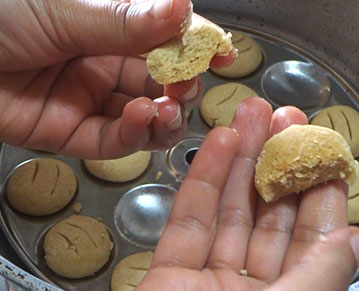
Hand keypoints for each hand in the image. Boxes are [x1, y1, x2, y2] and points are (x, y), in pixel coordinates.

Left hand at [0, 0, 233, 158]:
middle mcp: (106, 64)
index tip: (223, 53)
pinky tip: (141, 118)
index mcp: (110, 28)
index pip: (166, 39)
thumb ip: (126, 20)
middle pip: (162, 83)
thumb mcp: (65, 9)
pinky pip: (114, 140)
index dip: (197, 46)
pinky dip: (134, 133)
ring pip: (146, 117)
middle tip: (185, 86)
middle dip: (182, 88)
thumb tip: (183, 8)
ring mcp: (92, 100)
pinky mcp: (73, 133)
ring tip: (167, 110)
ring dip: (166, 117)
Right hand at [136, 98, 358, 290]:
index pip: (312, 240)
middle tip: (283, 118)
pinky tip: (218, 144)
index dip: (318, 191)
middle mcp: (253, 290)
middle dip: (275, 162)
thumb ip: (320, 279)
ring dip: (239, 159)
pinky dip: (202, 180)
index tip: (322, 150)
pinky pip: (188, 220)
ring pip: (229, 209)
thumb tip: (353, 239)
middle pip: (268, 215)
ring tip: (248, 116)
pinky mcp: (168, 274)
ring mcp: (209, 280)